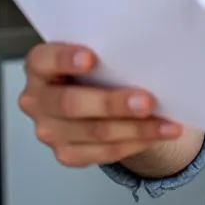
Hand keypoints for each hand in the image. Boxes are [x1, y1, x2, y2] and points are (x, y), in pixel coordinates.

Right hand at [18, 42, 184, 167]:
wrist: (94, 97)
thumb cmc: (96, 68)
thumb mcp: (97, 51)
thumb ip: (108, 50)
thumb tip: (147, 52)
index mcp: (40, 66)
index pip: (45, 59)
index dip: (65, 59)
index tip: (91, 58)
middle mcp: (37, 100)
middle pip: (71, 104)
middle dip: (113, 104)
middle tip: (147, 101)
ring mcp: (50, 130)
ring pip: (94, 132)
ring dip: (136, 129)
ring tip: (166, 124)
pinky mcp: (67, 153)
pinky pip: (104, 152)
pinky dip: (135, 143)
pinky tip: (156, 134)